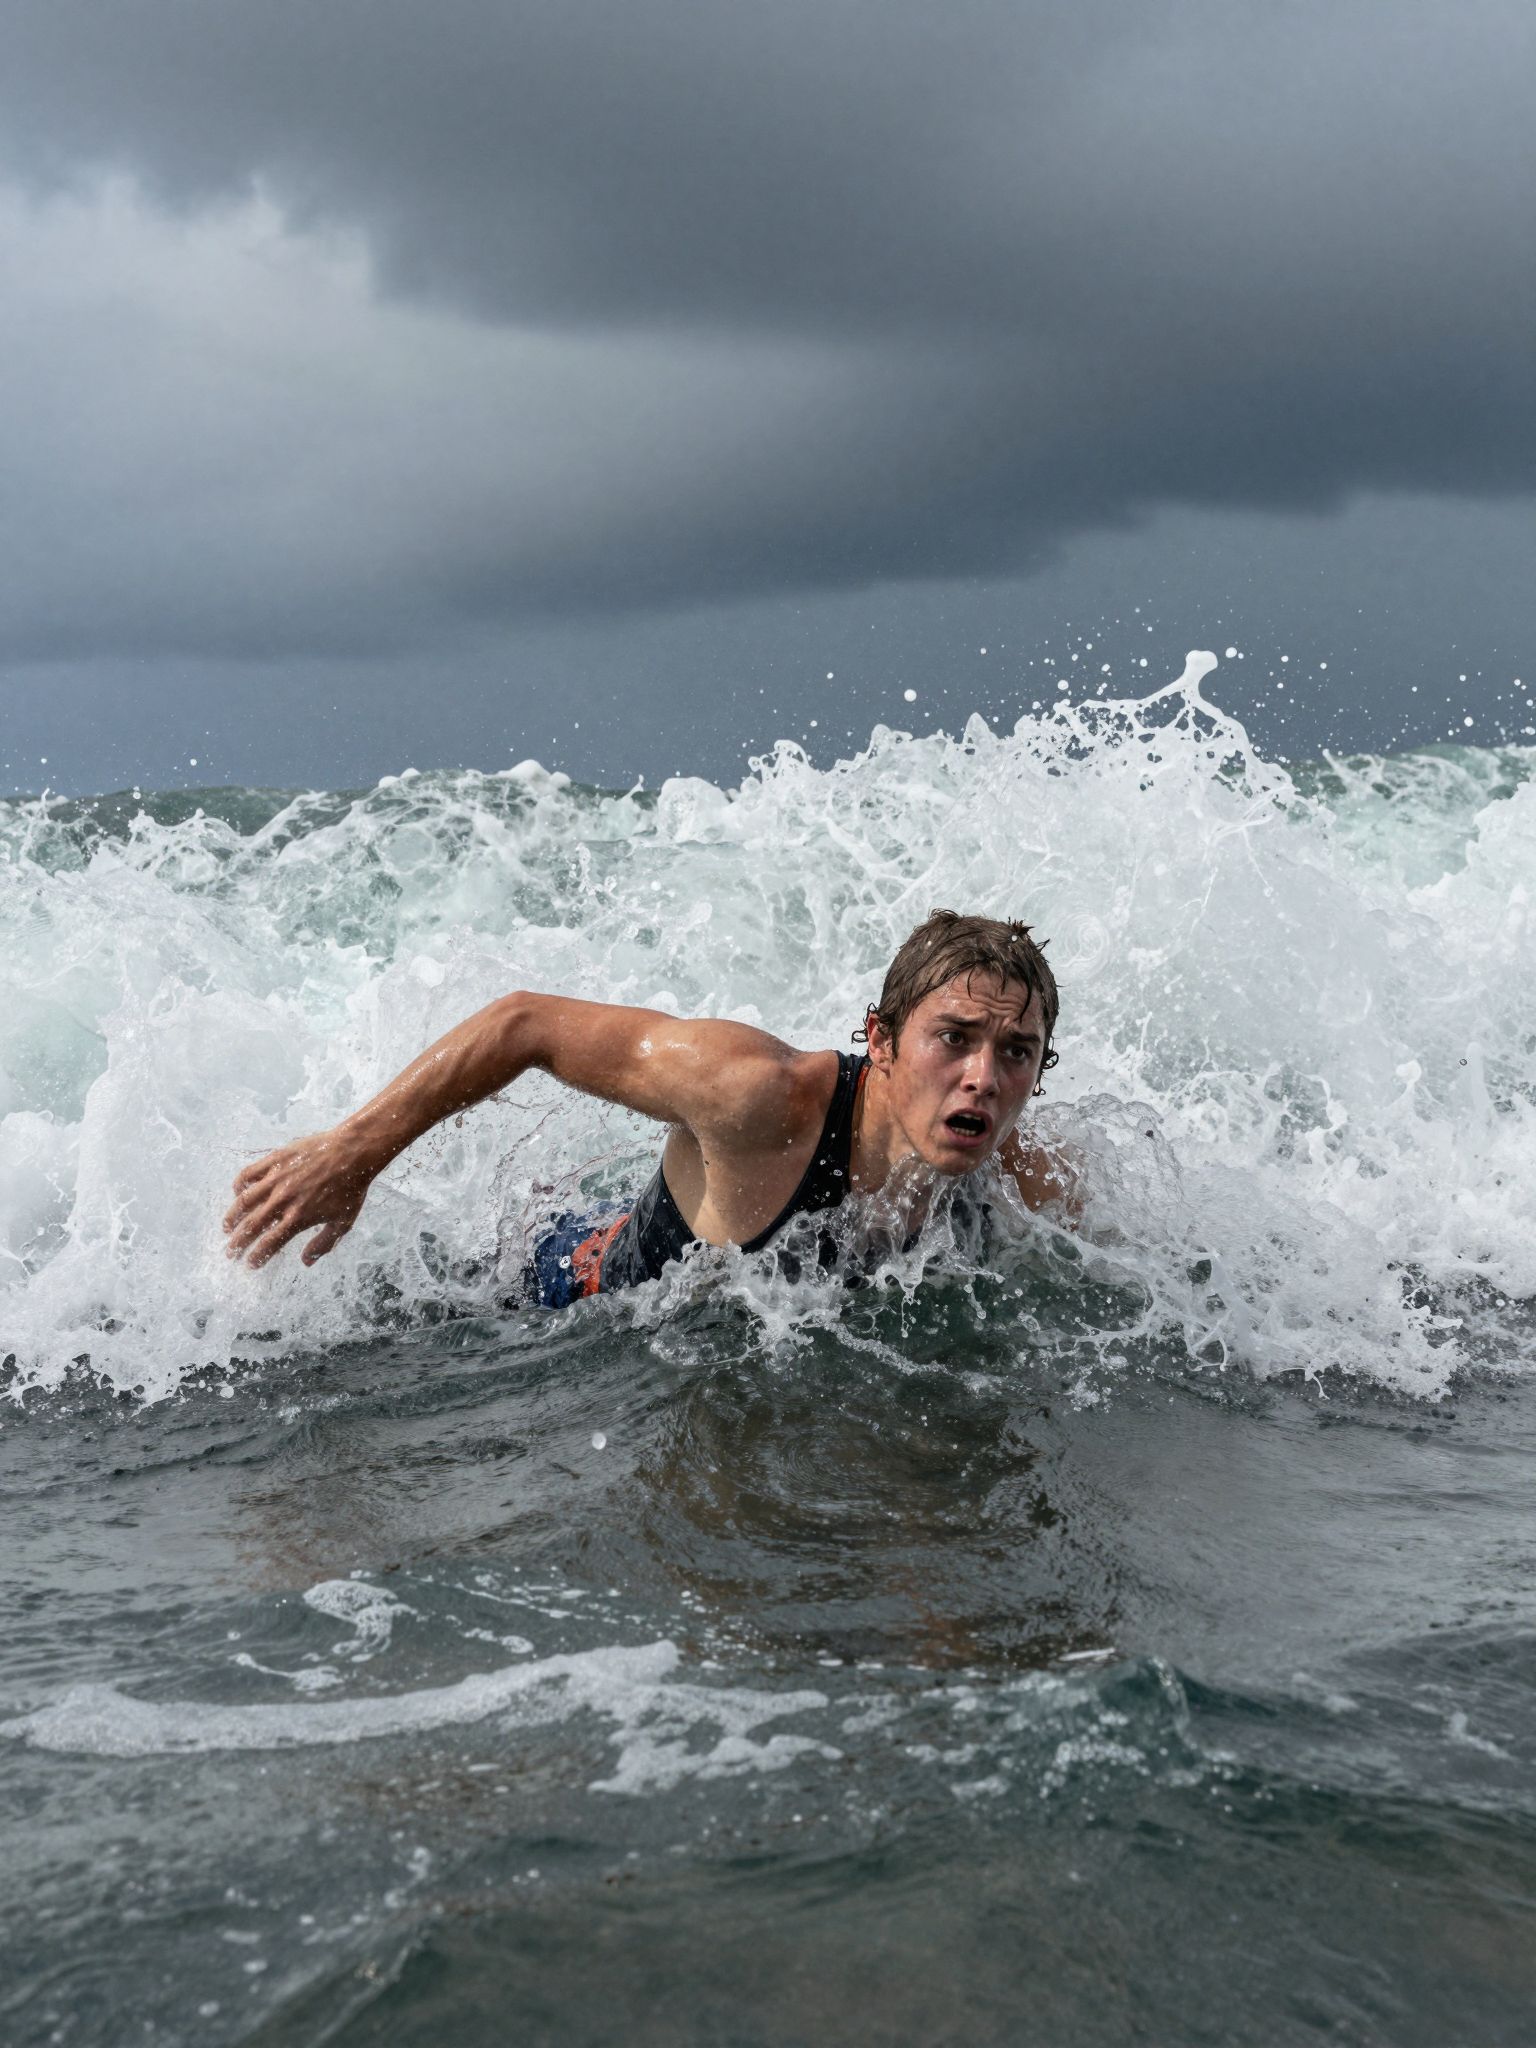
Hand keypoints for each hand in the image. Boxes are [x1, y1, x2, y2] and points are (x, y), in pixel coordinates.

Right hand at [223, 1129, 374, 1268]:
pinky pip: (249, 1173)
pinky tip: (237, 1193)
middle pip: (251, 1227)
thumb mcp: (343, 1222)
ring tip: (226, 1227)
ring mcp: (276, 1179)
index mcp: (298, 1218)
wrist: (353, 1152)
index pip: (269, 1244)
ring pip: (244, 1201)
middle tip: (230, 1252)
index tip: (249, 1263)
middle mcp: (283, 1201)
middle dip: (237, 1243)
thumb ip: (323, 1244)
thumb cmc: (351, 1188)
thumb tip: (306, 1262)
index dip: (256, 1257)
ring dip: (232, 1217)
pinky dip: (239, 1185)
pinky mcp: (275, 1160)